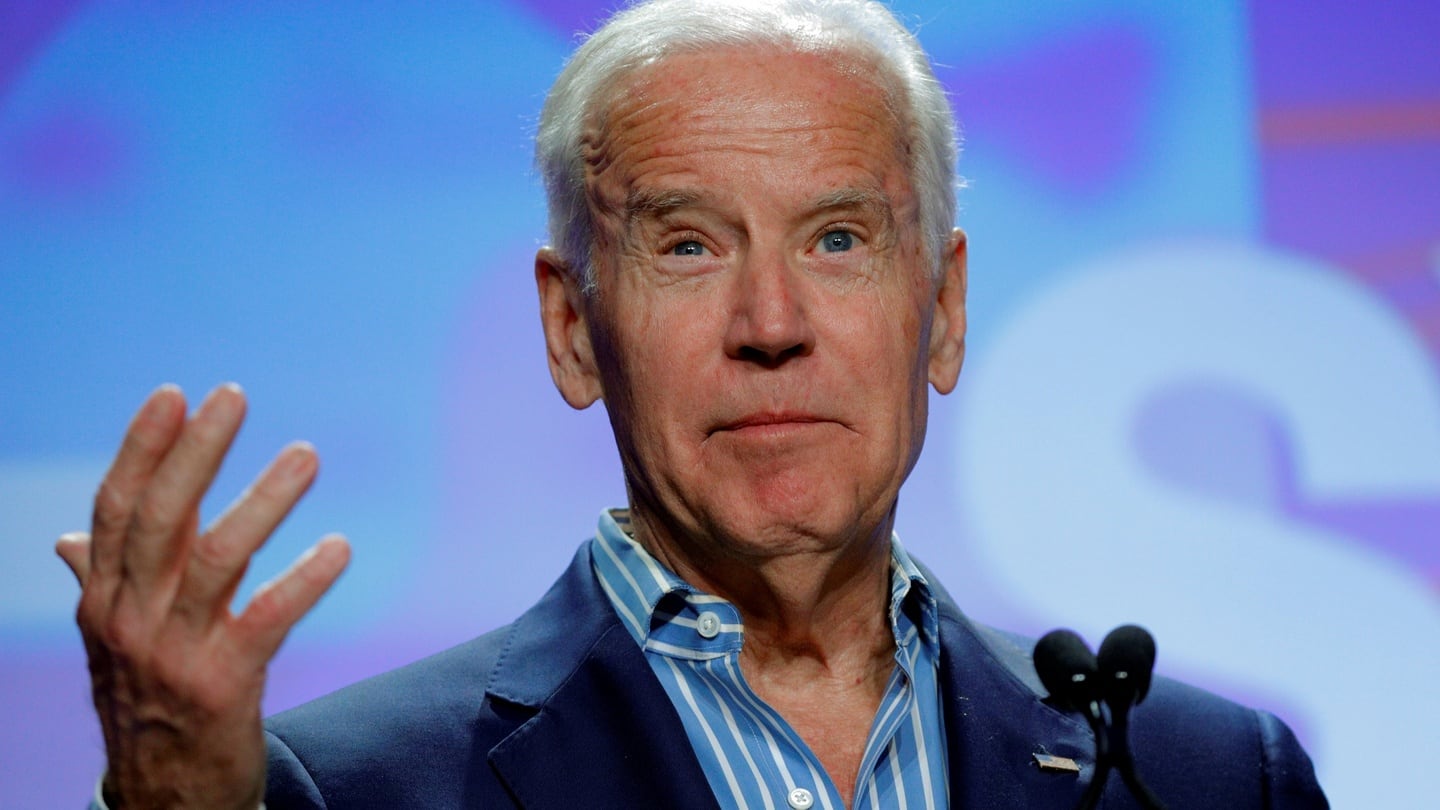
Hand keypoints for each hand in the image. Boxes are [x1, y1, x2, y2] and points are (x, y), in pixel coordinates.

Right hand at [55, 384, 349, 808]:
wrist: (164, 799)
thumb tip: (73, 537)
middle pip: (161, 519)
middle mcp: (131, 619)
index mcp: (106, 598)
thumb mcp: (116, 640)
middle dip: (196, 452)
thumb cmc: (147, 702)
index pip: (119, 508)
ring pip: (219, 559)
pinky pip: (268, 620)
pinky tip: (340, 547)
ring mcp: (174, 654)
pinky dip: (306, 580)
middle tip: (234, 396)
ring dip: (264, 500)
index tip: (174, 394)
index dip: (144, 448)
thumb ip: (104, 581)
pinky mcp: (224, 686)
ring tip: (306, 455)